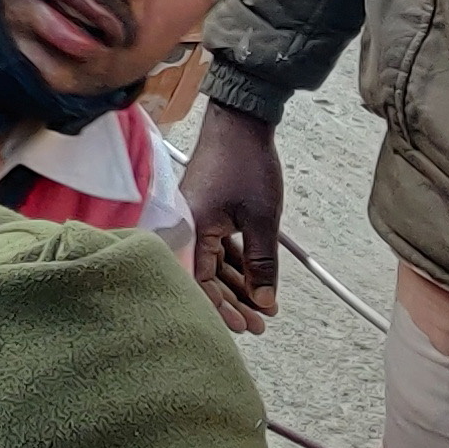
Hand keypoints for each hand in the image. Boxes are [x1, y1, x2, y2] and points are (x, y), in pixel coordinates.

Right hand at [184, 104, 283, 333]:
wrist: (240, 122)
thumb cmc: (245, 163)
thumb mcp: (262, 220)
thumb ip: (263, 264)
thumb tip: (263, 300)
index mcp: (190, 228)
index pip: (198, 281)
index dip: (221, 308)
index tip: (244, 324)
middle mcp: (185, 225)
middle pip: (204, 276)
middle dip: (232, 301)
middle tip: (258, 322)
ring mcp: (194, 218)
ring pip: (212, 262)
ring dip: (236, 284)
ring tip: (262, 304)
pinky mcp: (204, 212)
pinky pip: (215, 246)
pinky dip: (234, 262)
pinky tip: (253, 277)